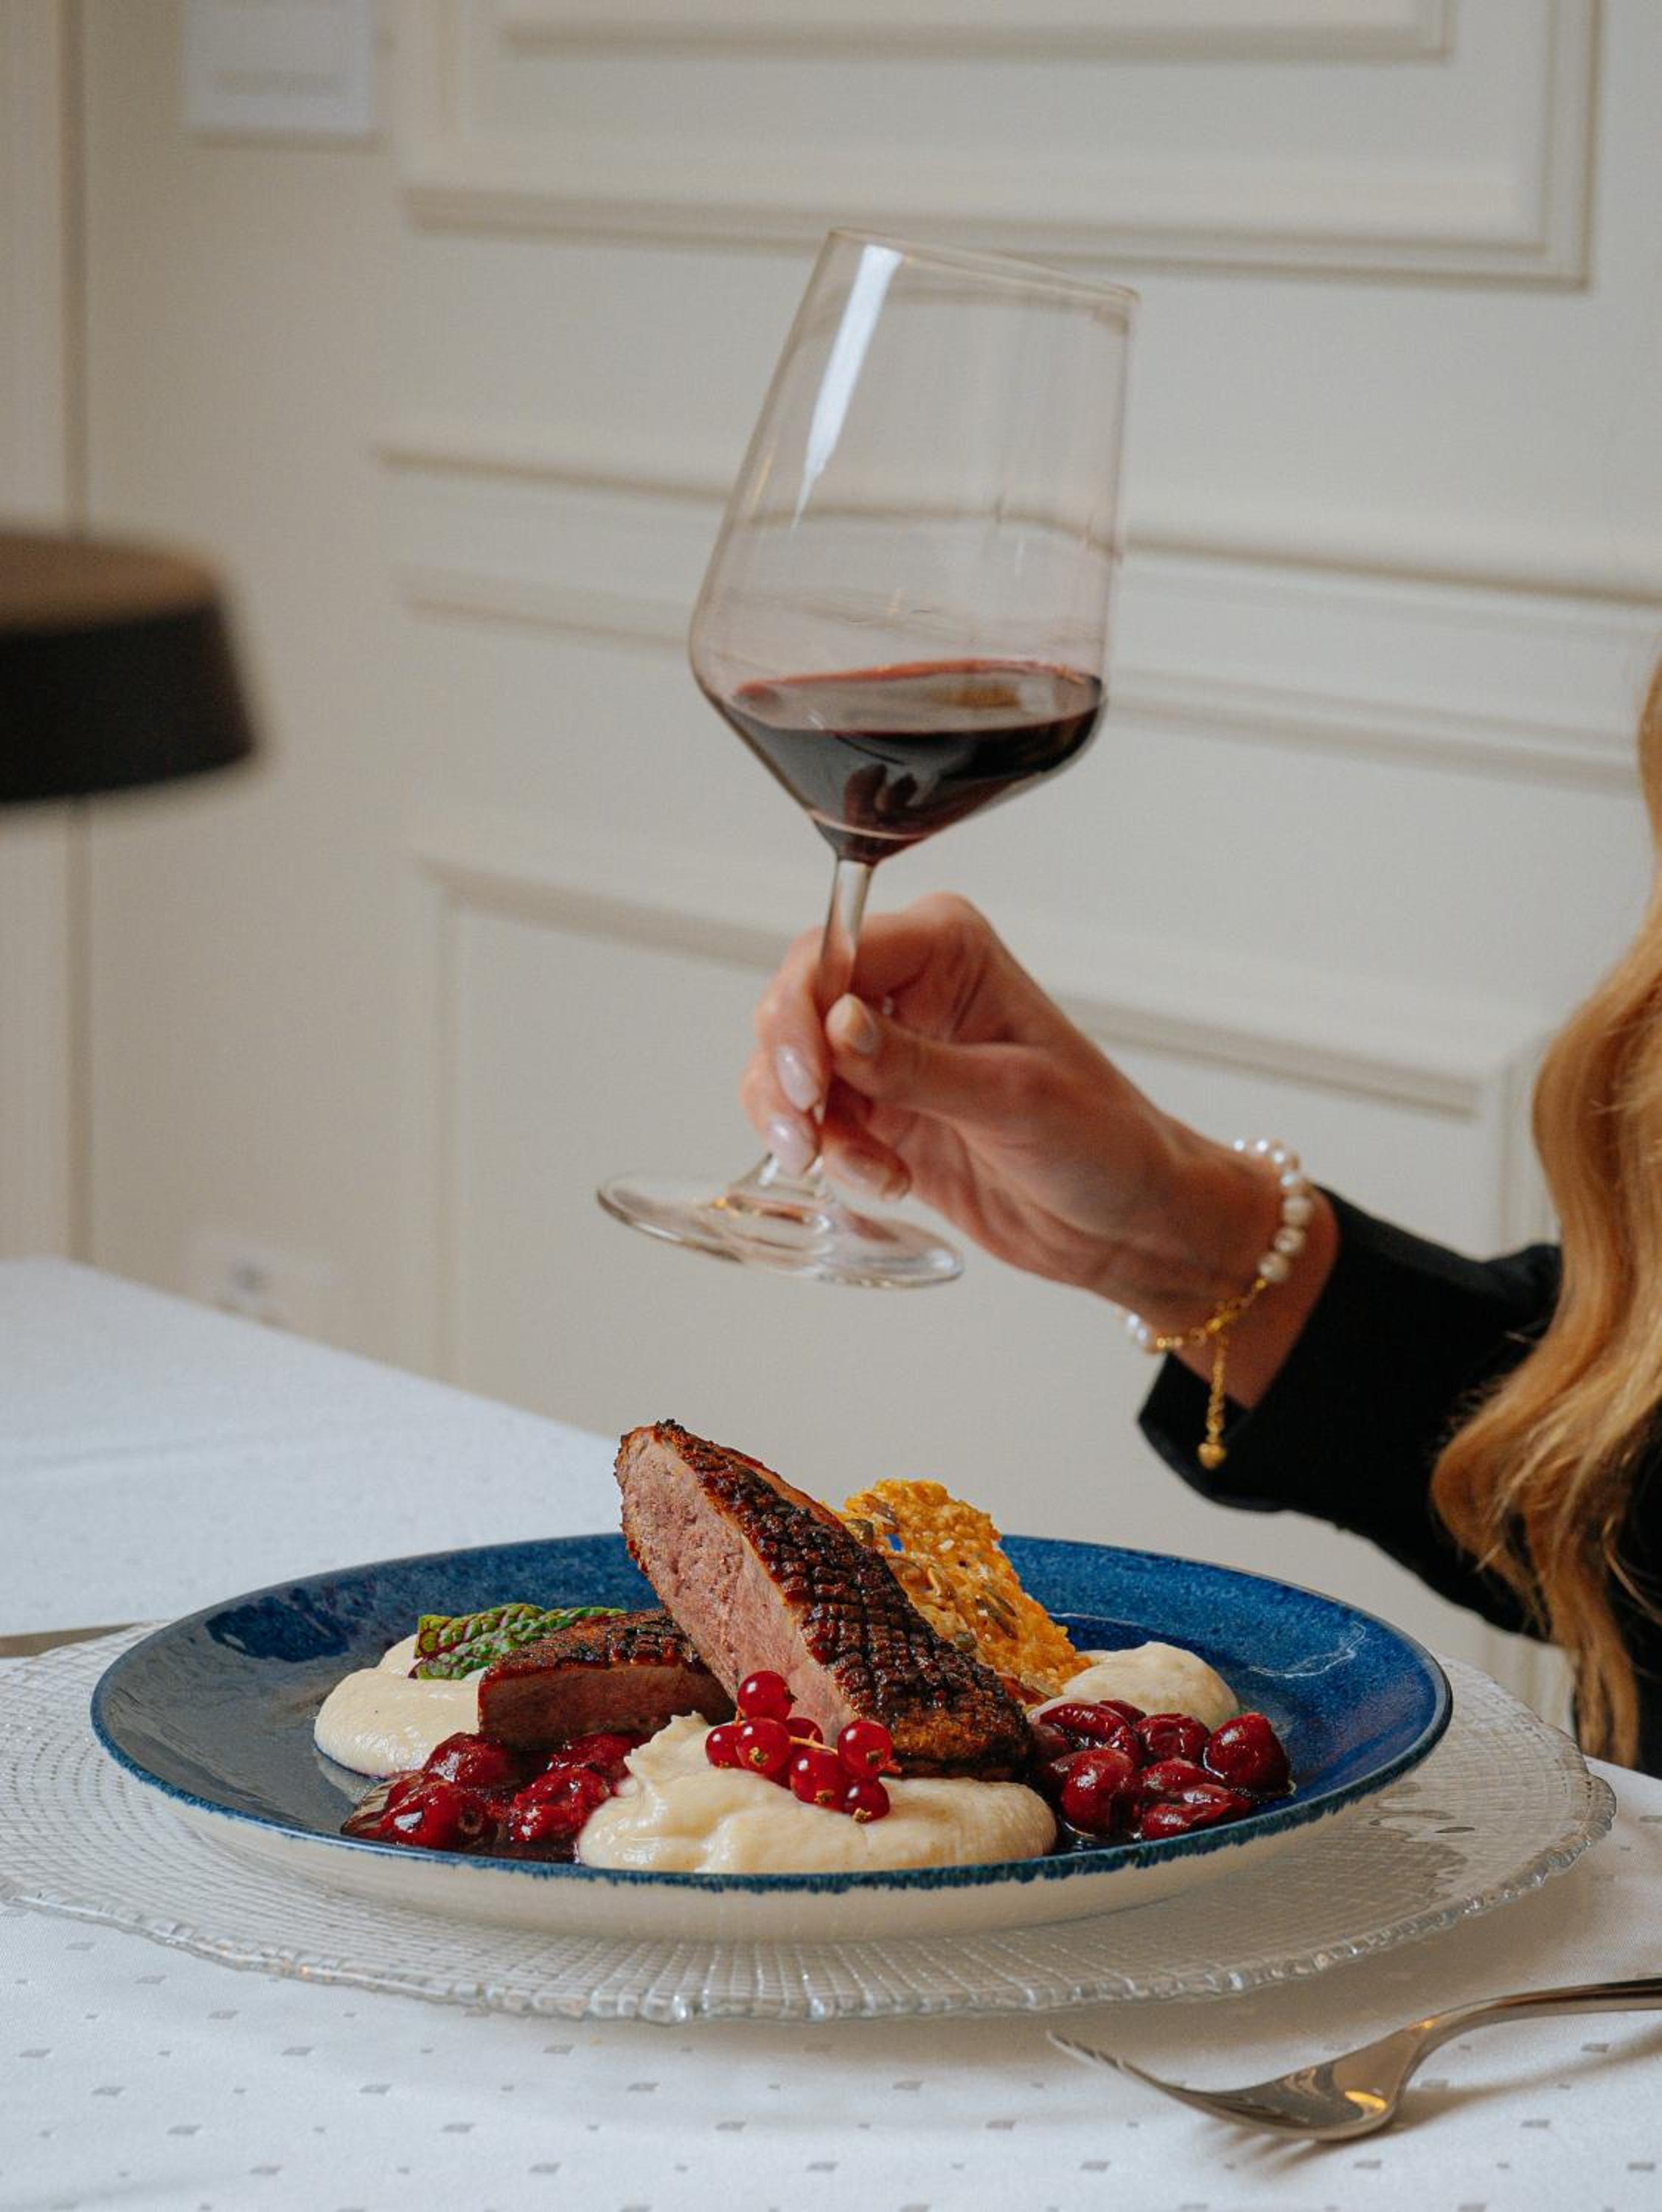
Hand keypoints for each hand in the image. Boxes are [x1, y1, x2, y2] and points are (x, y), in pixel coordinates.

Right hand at [741, 894, 1291, 1319]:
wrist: (1124, 1220)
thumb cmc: (1101, 1140)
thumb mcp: (1012, 1098)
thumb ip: (916, 1064)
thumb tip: (836, 1025)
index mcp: (946, 950)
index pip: (835, 953)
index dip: (803, 1011)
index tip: (809, 1079)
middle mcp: (906, 990)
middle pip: (795, 1005)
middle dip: (787, 1071)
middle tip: (808, 1131)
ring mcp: (885, 1054)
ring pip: (786, 1068)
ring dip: (801, 1122)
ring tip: (852, 1165)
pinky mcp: (877, 1114)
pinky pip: (810, 1122)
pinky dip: (828, 1156)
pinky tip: (887, 1180)